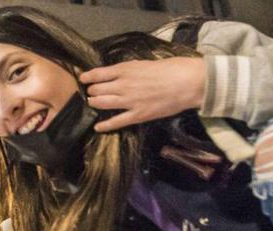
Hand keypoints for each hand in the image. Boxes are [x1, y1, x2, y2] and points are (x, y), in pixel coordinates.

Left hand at [79, 57, 205, 131]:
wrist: (189, 82)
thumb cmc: (173, 68)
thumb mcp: (147, 62)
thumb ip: (132, 69)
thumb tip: (122, 72)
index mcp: (126, 69)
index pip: (99, 73)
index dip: (88, 77)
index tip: (83, 78)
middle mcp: (123, 85)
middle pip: (97, 89)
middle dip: (92, 91)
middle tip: (91, 92)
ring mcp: (129, 101)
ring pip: (102, 103)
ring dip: (94, 103)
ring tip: (92, 103)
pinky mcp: (138, 115)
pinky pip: (116, 122)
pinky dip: (105, 125)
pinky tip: (97, 127)